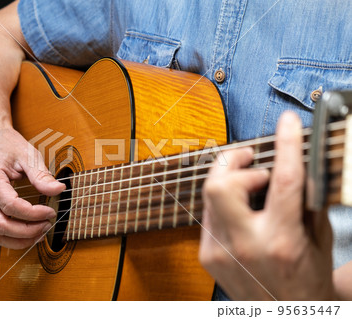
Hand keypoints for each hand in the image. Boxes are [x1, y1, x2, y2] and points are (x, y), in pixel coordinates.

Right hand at [0, 127, 65, 248]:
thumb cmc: (8, 146)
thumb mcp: (28, 154)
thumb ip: (41, 175)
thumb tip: (58, 190)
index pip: (10, 205)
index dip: (33, 213)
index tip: (50, 212)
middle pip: (0, 224)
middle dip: (27, 230)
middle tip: (47, 225)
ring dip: (18, 240)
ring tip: (39, 234)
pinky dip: (10, 239)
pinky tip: (27, 235)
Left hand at [199, 111, 334, 299]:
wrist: (285, 316)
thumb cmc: (305, 282)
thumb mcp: (319, 240)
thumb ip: (307, 201)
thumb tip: (297, 163)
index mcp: (280, 241)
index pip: (284, 180)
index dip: (287, 144)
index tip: (286, 124)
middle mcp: (245, 245)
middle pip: (220, 184)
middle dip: (234, 161)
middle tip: (252, 159)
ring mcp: (220, 251)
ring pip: (209, 194)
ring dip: (229, 179)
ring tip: (250, 184)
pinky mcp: (206, 256)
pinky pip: (208, 213)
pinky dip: (224, 202)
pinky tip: (240, 208)